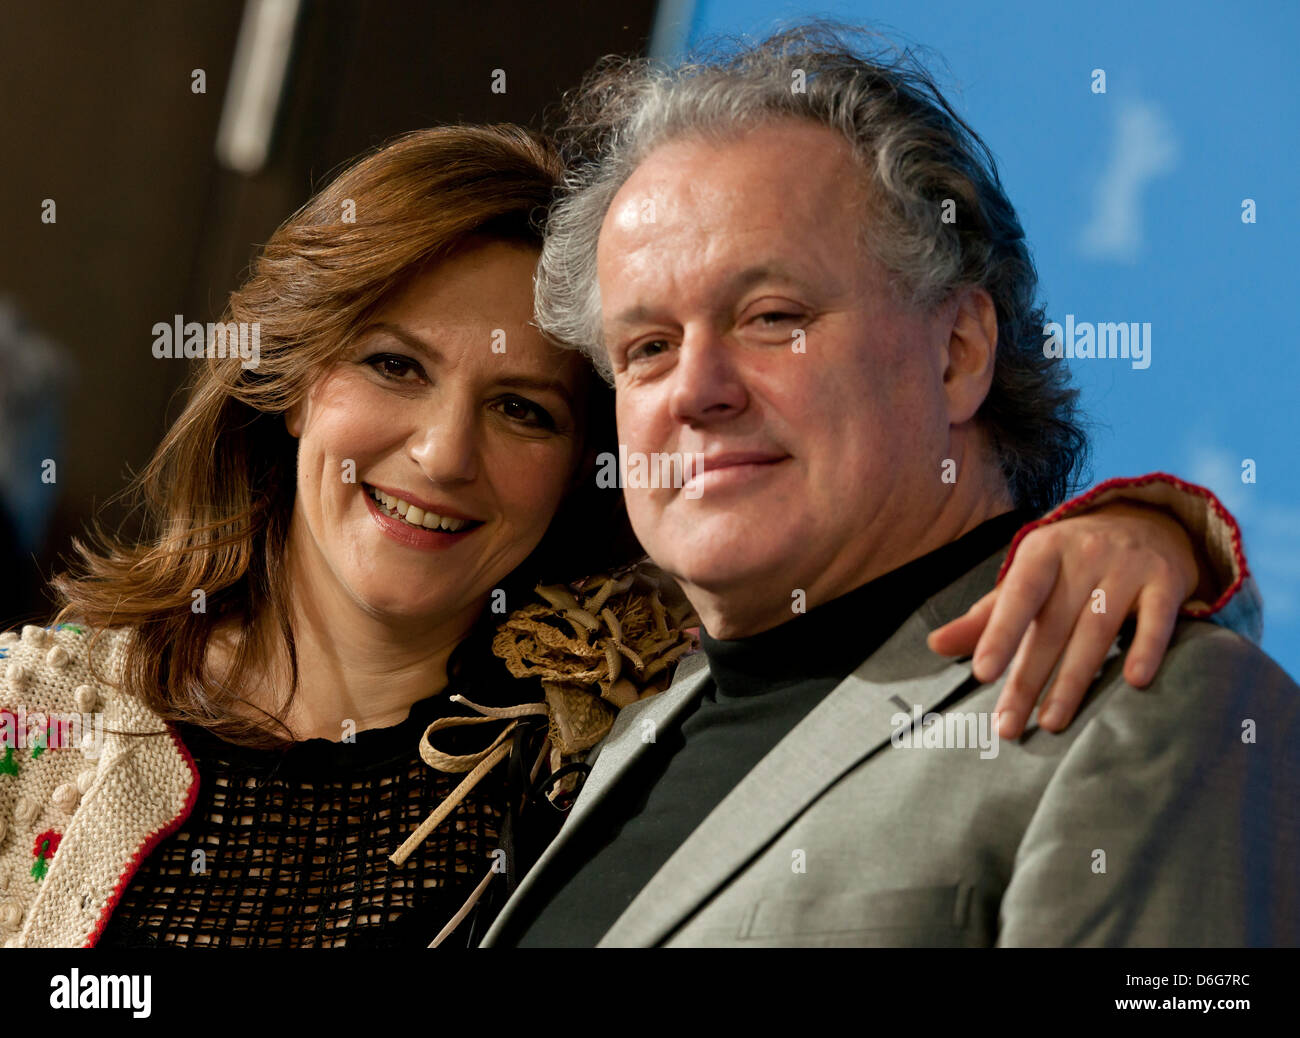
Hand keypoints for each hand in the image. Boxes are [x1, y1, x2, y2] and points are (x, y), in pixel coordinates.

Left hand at [927, 502, 1199, 738]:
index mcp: (1042, 550)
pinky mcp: (1167, 581)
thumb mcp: (1029, 578)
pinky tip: (1136, 682)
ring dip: (1074, 679)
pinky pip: (1158, 618)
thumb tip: (934, 645)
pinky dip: (1146, 648)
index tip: (982, 674)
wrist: (1149, 522)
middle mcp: (1085, 553)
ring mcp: (1128, 565)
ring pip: (1098, 629)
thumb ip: (987, 616)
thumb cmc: (1073, 563)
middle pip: (1052, 624)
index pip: (1018, 595)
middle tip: (1008, 726)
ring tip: (1052, 721)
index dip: (999, 633)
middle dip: (1028, 678)